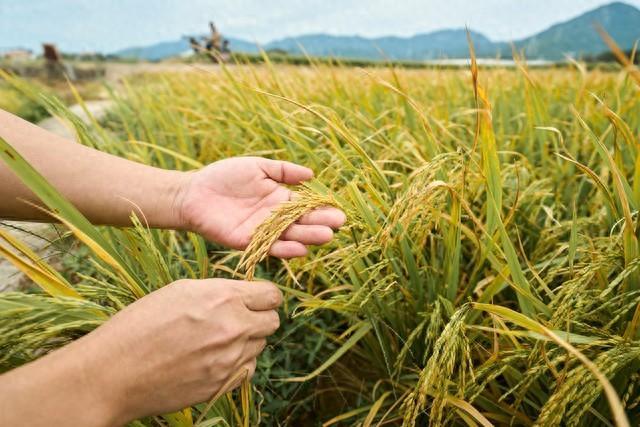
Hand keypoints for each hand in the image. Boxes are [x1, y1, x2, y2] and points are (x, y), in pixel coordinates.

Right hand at [89, 279, 282, 422]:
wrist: (115, 372)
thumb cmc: (139, 325)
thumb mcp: (180, 291)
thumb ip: (219, 292)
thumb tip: (242, 296)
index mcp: (223, 298)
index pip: (272, 295)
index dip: (264, 296)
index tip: (256, 299)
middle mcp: (234, 327)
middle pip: (272, 321)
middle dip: (259, 318)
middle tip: (238, 319)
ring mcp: (231, 359)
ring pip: (259, 346)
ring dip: (246, 342)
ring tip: (214, 340)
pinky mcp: (224, 384)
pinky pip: (246, 369)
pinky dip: (236, 364)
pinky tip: (211, 360)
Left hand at [176, 157, 345, 257]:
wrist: (193, 193)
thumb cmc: (223, 176)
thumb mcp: (257, 167)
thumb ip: (283, 171)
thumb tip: (311, 175)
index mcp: (279, 198)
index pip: (306, 206)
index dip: (322, 208)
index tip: (339, 210)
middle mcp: (274, 218)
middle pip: (302, 222)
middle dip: (321, 223)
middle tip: (338, 224)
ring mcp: (262, 232)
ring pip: (290, 236)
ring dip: (308, 237)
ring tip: (326, 236)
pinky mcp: (248, 243)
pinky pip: (269, 247)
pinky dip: (285, 249)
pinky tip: (300, 248)